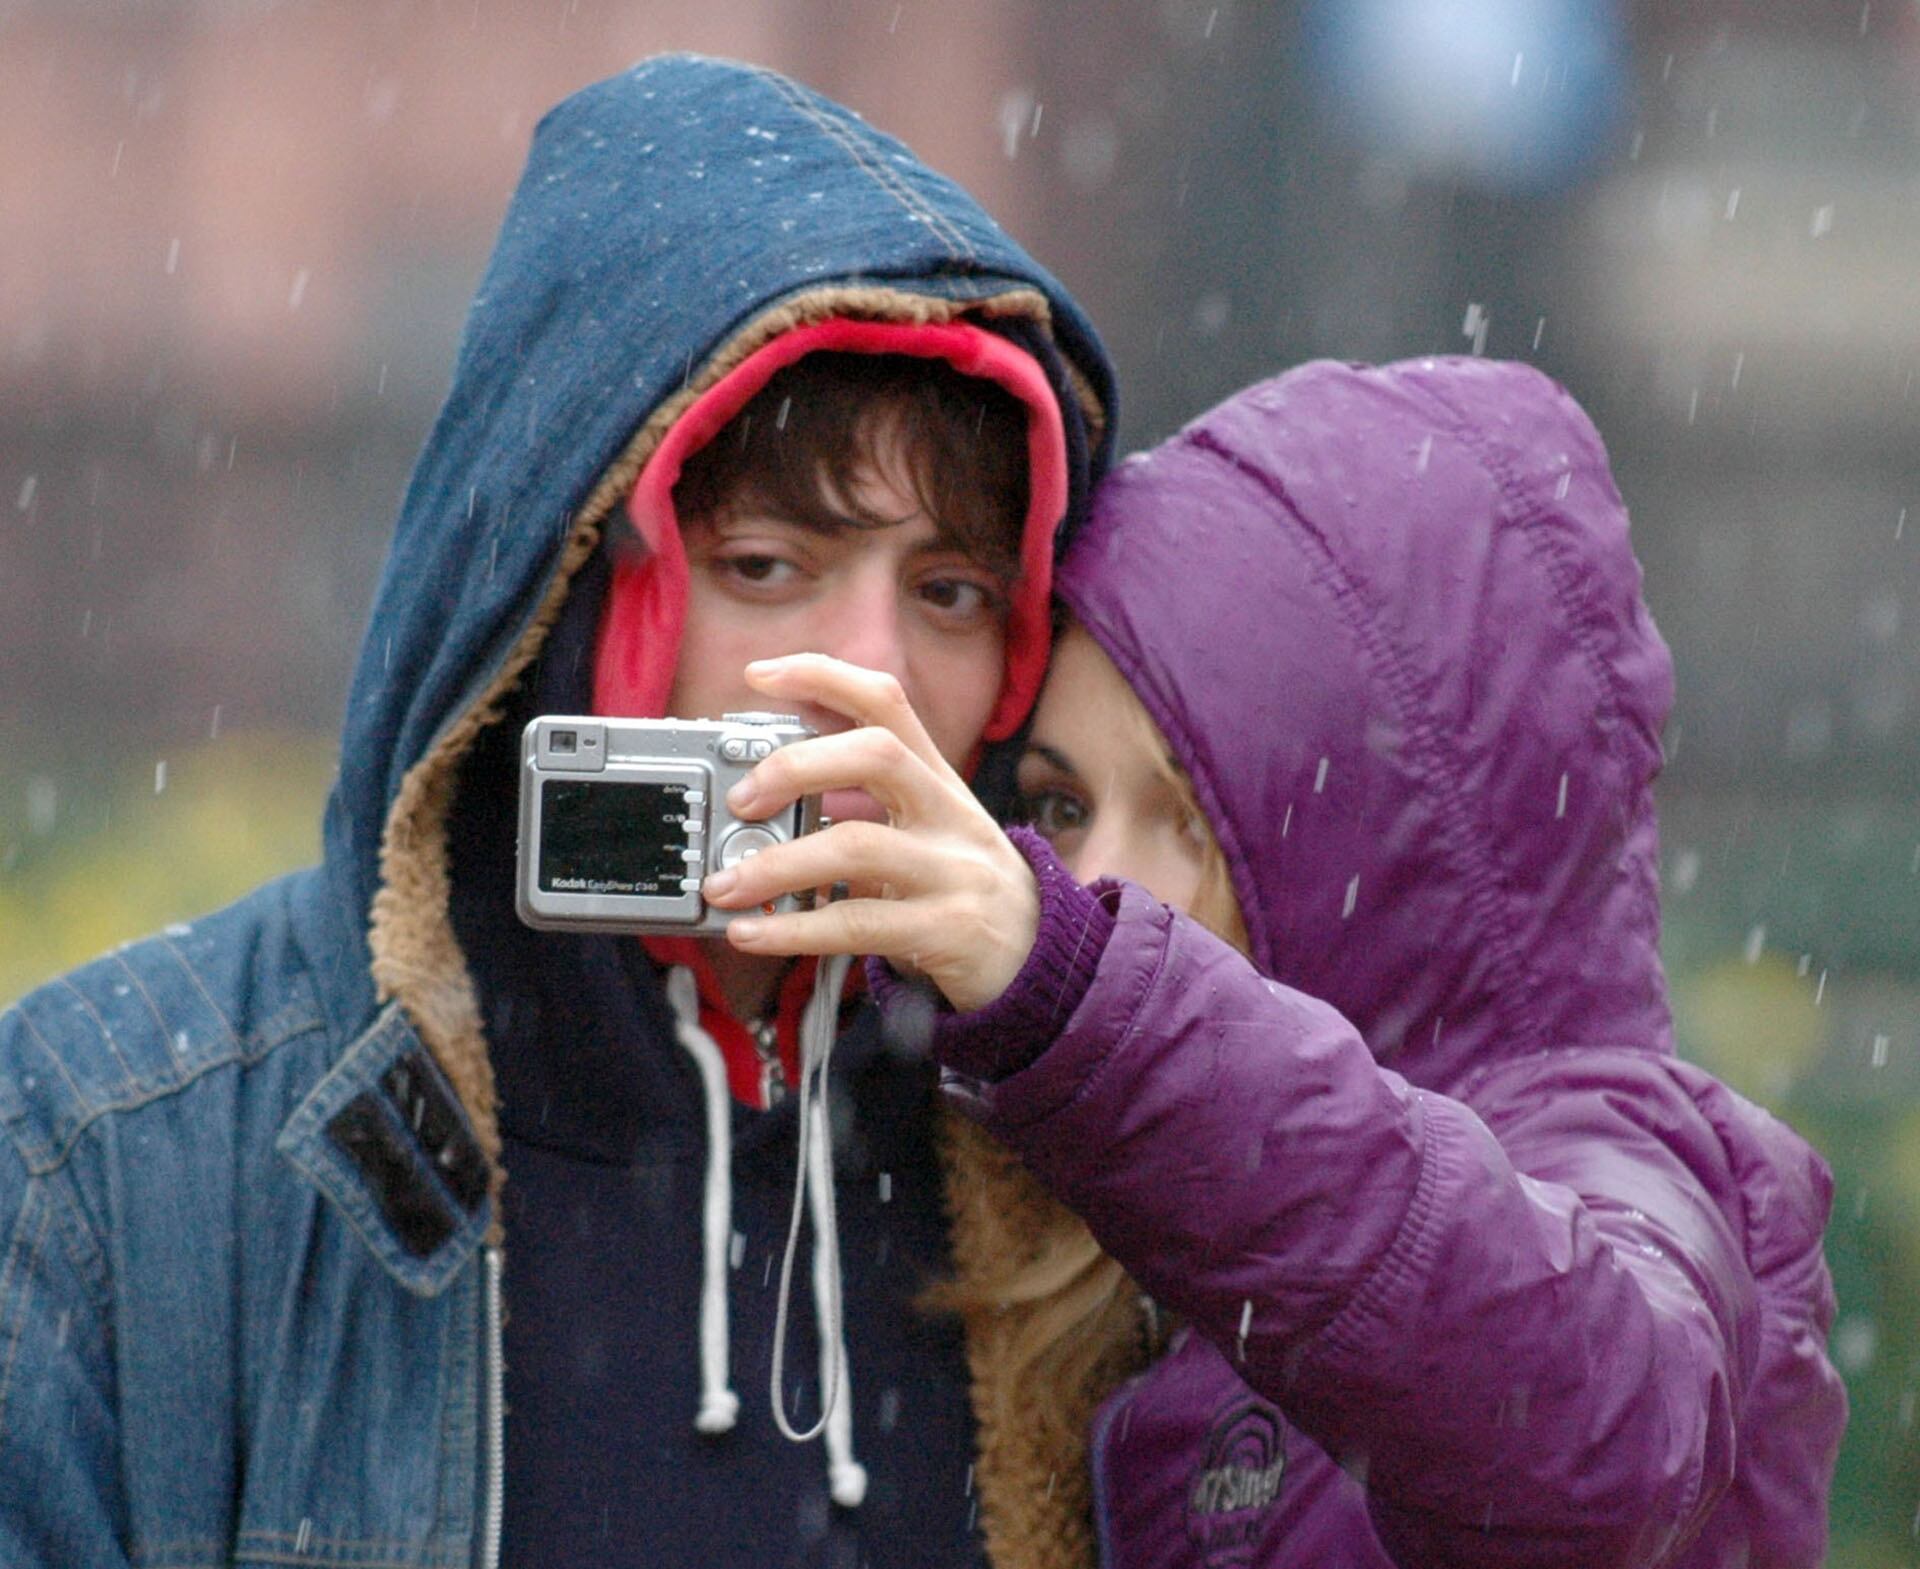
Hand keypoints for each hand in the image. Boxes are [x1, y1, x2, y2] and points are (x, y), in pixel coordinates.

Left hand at [699, 653, 1039, 1012]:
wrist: (1043, 960)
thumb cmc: (963, 892)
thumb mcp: (926, 834)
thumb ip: (861, 813)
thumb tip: (760, 808)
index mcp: (937, 781)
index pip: (886, 702)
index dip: (823, 676)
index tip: (760, 673)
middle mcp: (949, 814)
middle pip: (878, 754)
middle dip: (797, 765)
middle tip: (741, 799)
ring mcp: (953, 872)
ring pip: (860, 846)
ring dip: (778, 864)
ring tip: (724, 886)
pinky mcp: (947, 931)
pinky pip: (860, 924)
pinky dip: (794, 930)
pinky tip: (749, 934)